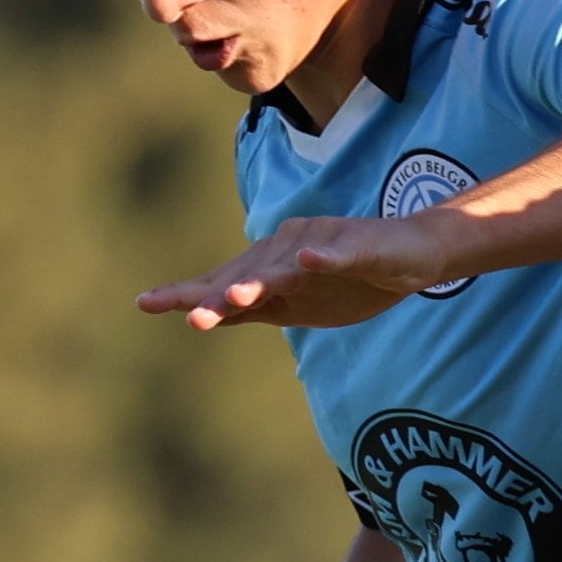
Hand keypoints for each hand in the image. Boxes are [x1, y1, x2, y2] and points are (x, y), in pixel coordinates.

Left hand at [139, 213, 447, 331]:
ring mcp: (323, 245)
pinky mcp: (359, 246)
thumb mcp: (301, 305)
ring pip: (286, 267)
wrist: (415, 254)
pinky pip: (339, 253)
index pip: (224, 282)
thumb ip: (259, 309)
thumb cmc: (354, 280)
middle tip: (187, 315)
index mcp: (272, 268)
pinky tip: (308, 262)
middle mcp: (288, 250)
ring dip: (260, 280)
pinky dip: (324, 258)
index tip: (146, 303)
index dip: (189, 292)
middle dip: (217, 294)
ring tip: (233, 296)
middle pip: (247, 275)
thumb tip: (211, 314)